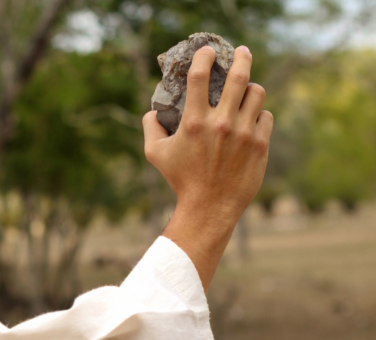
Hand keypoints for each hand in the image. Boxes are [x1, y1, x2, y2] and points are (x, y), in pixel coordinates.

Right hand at [142, 45, 273, 288]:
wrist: (209, 208)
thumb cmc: (181, 181)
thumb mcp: (156, 156)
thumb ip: (150, 129)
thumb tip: (152, 112)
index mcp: (195, 123)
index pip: (200, 76)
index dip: (205, 57)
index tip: (208, 52)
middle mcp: (222, 123)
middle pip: (239, 75)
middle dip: (242, 57)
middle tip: (241, 53)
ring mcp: (244, 133)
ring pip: (256, 92)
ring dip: (251, 89)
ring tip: (246, 93)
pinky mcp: (260, 144)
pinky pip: (266, 116)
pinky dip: (259, 116)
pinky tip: (251, 122)